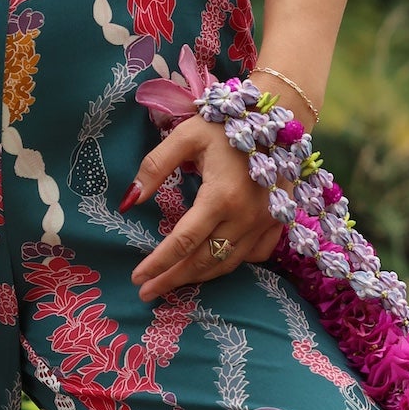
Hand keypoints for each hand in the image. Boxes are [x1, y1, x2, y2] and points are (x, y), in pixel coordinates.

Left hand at [120, 119, 282, 301]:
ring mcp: (266, 222)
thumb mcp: (185, 136)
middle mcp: (246, 216)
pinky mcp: (278, 222)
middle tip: (147, 292)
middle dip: (173, 279)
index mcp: (221, 196)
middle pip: (203, 261)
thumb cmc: (225, 125)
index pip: (182, 241)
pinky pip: (254, 256)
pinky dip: (231, 263)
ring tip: (172, 284)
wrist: (276, 116)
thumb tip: (130, 200)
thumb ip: (155, 167)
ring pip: (228, 263)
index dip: (158, 263)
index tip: (138, 278)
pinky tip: (213, 263)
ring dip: (198, 277)